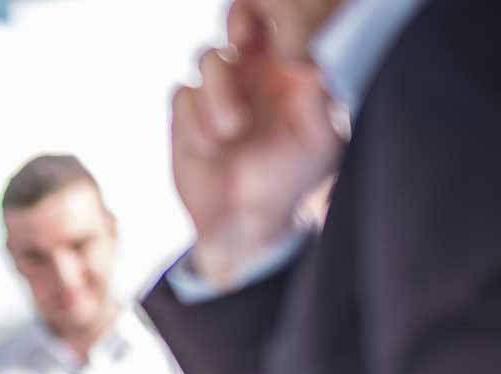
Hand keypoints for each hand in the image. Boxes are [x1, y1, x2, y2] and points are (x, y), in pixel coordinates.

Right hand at [172, 2, 342, 285]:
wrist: (244, 225)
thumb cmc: (290, 185)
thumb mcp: (318, 145)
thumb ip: (317, 102)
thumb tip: (307, 63)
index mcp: (290, 69)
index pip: (280, 18)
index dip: (271, 11)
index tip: (272, 35)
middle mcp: (254, 71)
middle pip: (237, 17)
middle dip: (237, 23)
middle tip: (241, 43)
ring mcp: (218, 91)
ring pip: (207, 57)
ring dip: (217, 91)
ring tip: (230, 132)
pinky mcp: (187, 116)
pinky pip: (182, 94)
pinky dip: (194, 118)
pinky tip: (210, 147)